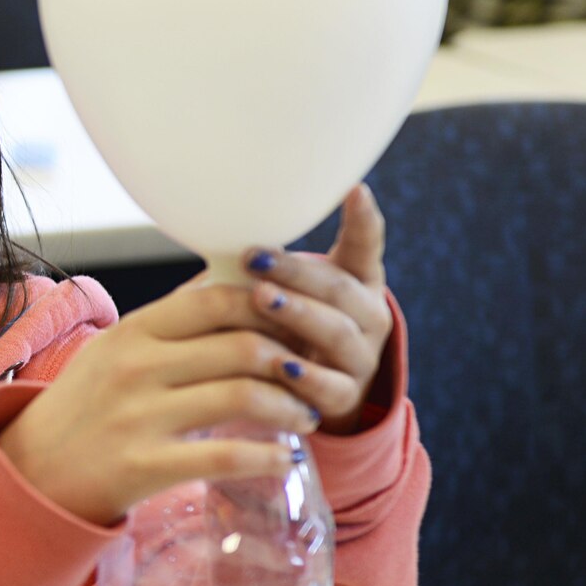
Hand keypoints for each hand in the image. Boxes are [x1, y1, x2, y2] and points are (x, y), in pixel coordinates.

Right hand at [0, 186, 392, 524]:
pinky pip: (224, 456)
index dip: (270, 306)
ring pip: (243, 395)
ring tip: (307, 416)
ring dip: (290, 406)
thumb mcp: (113, 350)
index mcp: (133, 331)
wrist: (32, 474)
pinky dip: (267, 457)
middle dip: (292, 359)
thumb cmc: (83, 408)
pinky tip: (285, 460)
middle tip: (313, 374)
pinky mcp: (144, 466)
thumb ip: (169, 321)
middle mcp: (136, 367)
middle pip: (242, 344)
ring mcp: (139, 416)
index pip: (217, 299)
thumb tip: (228, 282)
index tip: (296, 323)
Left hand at [242, 183, 392, 432]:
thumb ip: (272, 268)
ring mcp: (362, 357)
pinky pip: (332, 387)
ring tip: (262, 298)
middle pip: (338, 288)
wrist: (318, 393)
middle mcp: (369, 315)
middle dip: (295, 272)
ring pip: (336, 333)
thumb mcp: (293, 292)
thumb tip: (215, 231)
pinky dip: (307, 377)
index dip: (362, 220)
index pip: (365, 245)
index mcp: (359, 280)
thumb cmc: (294, 328)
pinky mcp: (348, 396)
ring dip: (297, 313)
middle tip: (253, 258)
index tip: (355, 189)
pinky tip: (280, 365)